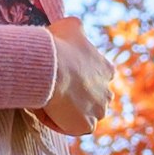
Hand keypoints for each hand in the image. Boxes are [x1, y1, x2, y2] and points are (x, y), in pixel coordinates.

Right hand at [38, 23, 126, 139]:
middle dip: (74, 96)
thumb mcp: (71, 26)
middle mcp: (107, 91)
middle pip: (90, 98)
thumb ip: (77, 28)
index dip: (76, 77)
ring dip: (67, 111)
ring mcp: (98, 110)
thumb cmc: (58, 45)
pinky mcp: (87, 126)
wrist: (50, 67)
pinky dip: (59, 123)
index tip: (60, 74)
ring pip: (83, 114)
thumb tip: (75, 28)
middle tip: (51, 90)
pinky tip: (46, 111)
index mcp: (106, 69)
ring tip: (46, 101)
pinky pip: (72, 128)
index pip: (95, 77)